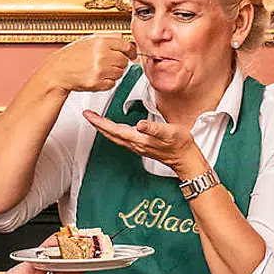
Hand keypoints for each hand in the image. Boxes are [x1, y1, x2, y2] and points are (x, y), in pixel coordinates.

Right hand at [44, 34, 133, 93]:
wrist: (58, 71)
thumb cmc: (71, 56)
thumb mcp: (89, 40)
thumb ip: (108, 37)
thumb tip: (123, 39)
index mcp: (101, 42)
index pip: (126, 46)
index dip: (131, 52)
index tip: (131, 55)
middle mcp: (102, 55)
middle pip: (124, 61)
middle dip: (118, 63)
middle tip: (107, 63)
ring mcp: (100, 70)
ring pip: (120, 73)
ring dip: (112, 73)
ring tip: (99, 70)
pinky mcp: (97, 83)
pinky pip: (112, 84)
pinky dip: (106, 82)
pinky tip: (96, 77)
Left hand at [82, 109, 205, 175]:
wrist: (186, 158)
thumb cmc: (180, 145)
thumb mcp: (169, 133)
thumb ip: (154, 129)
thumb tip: (140, 125)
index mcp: (139, 139)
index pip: (114, 130)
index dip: (100, 122)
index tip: (89, 115)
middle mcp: (135, 144)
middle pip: (111, 134)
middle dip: (98, 124)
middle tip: (87, 115)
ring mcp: (138, 146)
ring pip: (115, 137)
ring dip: (104, 128)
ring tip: (96, 120)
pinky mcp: (142, 145)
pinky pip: (122, 138)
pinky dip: (114, 131)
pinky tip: (115, 128)